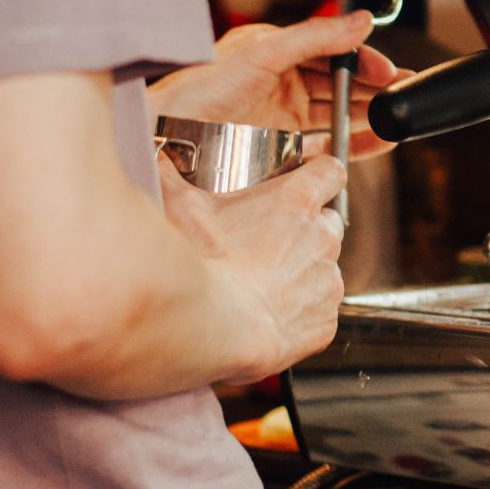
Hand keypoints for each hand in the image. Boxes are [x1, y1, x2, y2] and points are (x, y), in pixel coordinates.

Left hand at [148, 10, 410, 160]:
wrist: (167, 137)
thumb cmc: (199, 90)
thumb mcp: (263, 52)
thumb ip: (316, 37)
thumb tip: (360, 21)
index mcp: (276, 53)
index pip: (332, 53)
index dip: (363, 61)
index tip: (388, 70)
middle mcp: (281, 85)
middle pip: (339, 85)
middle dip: (374, 88)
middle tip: (403, 94)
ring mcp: (282, 120)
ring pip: (337, 116)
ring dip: (369, 117)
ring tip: (396, 118)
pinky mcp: (281, 151)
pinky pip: (326, 148)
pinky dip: (354, 147)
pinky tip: (376, 142)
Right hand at [158, 152, 347, 378]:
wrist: (213, 328)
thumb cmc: (202, 265)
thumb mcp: (181, 207)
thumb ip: (173, 176)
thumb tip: (159, 160)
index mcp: (298, 201)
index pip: (330, 171)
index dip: (320, 173)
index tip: (308, 178)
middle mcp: (322, 238)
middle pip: (327, 221)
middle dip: (307, 227)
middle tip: (270, 239)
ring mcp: (327, 281)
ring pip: (324, 268)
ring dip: (303, 271)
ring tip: (263, 282)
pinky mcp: (325, 322)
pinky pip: (320, 312)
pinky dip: (302, 313)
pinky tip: (270, 316)